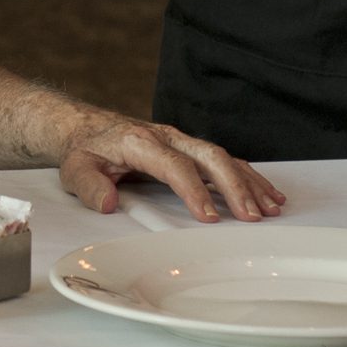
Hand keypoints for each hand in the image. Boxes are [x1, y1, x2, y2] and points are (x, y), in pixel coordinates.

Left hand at [58, 113, 285, 222]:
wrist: (86, 128)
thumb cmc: (85, 151)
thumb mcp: (76, 170)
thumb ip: (90, 187)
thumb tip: (108, 203)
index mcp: (139, 142)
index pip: (174, 165)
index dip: (194, 191)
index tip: (209, 217)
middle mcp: (166, 137)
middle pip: (209, 156)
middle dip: (234, 186)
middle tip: (252, 216)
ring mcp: (180, 140)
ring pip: (222, 157)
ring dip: (248, 182)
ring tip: (269, 208)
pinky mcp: (189, 148)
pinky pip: (224, 160)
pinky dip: (247, 176)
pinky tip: (266, 193)